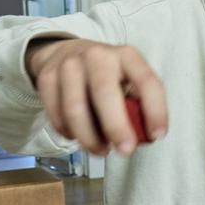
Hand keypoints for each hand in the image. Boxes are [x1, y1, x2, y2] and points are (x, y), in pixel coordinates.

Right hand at [25, 38, 168, 155]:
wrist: (67, 53)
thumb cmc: (107, 76)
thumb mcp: (129, 81)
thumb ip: (138, 105)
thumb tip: (144, 137)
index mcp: (127, 56)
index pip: (146, 81)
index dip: (155, 110)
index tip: (157, 135)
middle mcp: (97, 56)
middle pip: (105, 93)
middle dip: (116, 128)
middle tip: (125, 151)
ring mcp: (69, 65)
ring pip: (75, 109)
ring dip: (89, 138)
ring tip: (101, 151)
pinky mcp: (47, 78)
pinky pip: (56, 114)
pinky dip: (68, 133)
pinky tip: (78, 137)